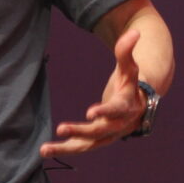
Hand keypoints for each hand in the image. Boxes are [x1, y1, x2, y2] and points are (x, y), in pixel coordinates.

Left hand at [41, 26, 145, 157]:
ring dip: (66, 148)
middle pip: (100, 131)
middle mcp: (119, 125)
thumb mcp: (129, 67)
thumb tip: (134, 32)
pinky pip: (80, 147)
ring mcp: (107, 135)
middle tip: (61, 127)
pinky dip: (63, 149)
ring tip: (44, 149)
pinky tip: (45, 150)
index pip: (117, 110)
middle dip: (80, 131)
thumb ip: (126, 51)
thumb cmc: (131, 83)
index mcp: (127, 106)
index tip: (90, 113)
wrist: (139, 106)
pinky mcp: (97, 140)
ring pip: (87, 145)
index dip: (104, 111)